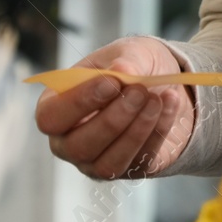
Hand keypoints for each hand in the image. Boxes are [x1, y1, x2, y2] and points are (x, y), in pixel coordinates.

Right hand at [35, 36, 195, 179]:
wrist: (167, 84)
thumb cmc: (134, 67)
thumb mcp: (132, 51)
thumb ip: (126, 60)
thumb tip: (122, 70)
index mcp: (57, 106)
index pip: (50, 117)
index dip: (79, 103)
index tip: (112, 83)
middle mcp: (69, 140)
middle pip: (78, 146)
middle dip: (112, 119)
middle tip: (140, 91)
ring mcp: (96, 161)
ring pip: (108, 164)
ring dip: (136, 130)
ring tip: (156, 99)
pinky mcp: (129, 170)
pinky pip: (140, 161)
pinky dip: (158, 132)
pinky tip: (171, 104)